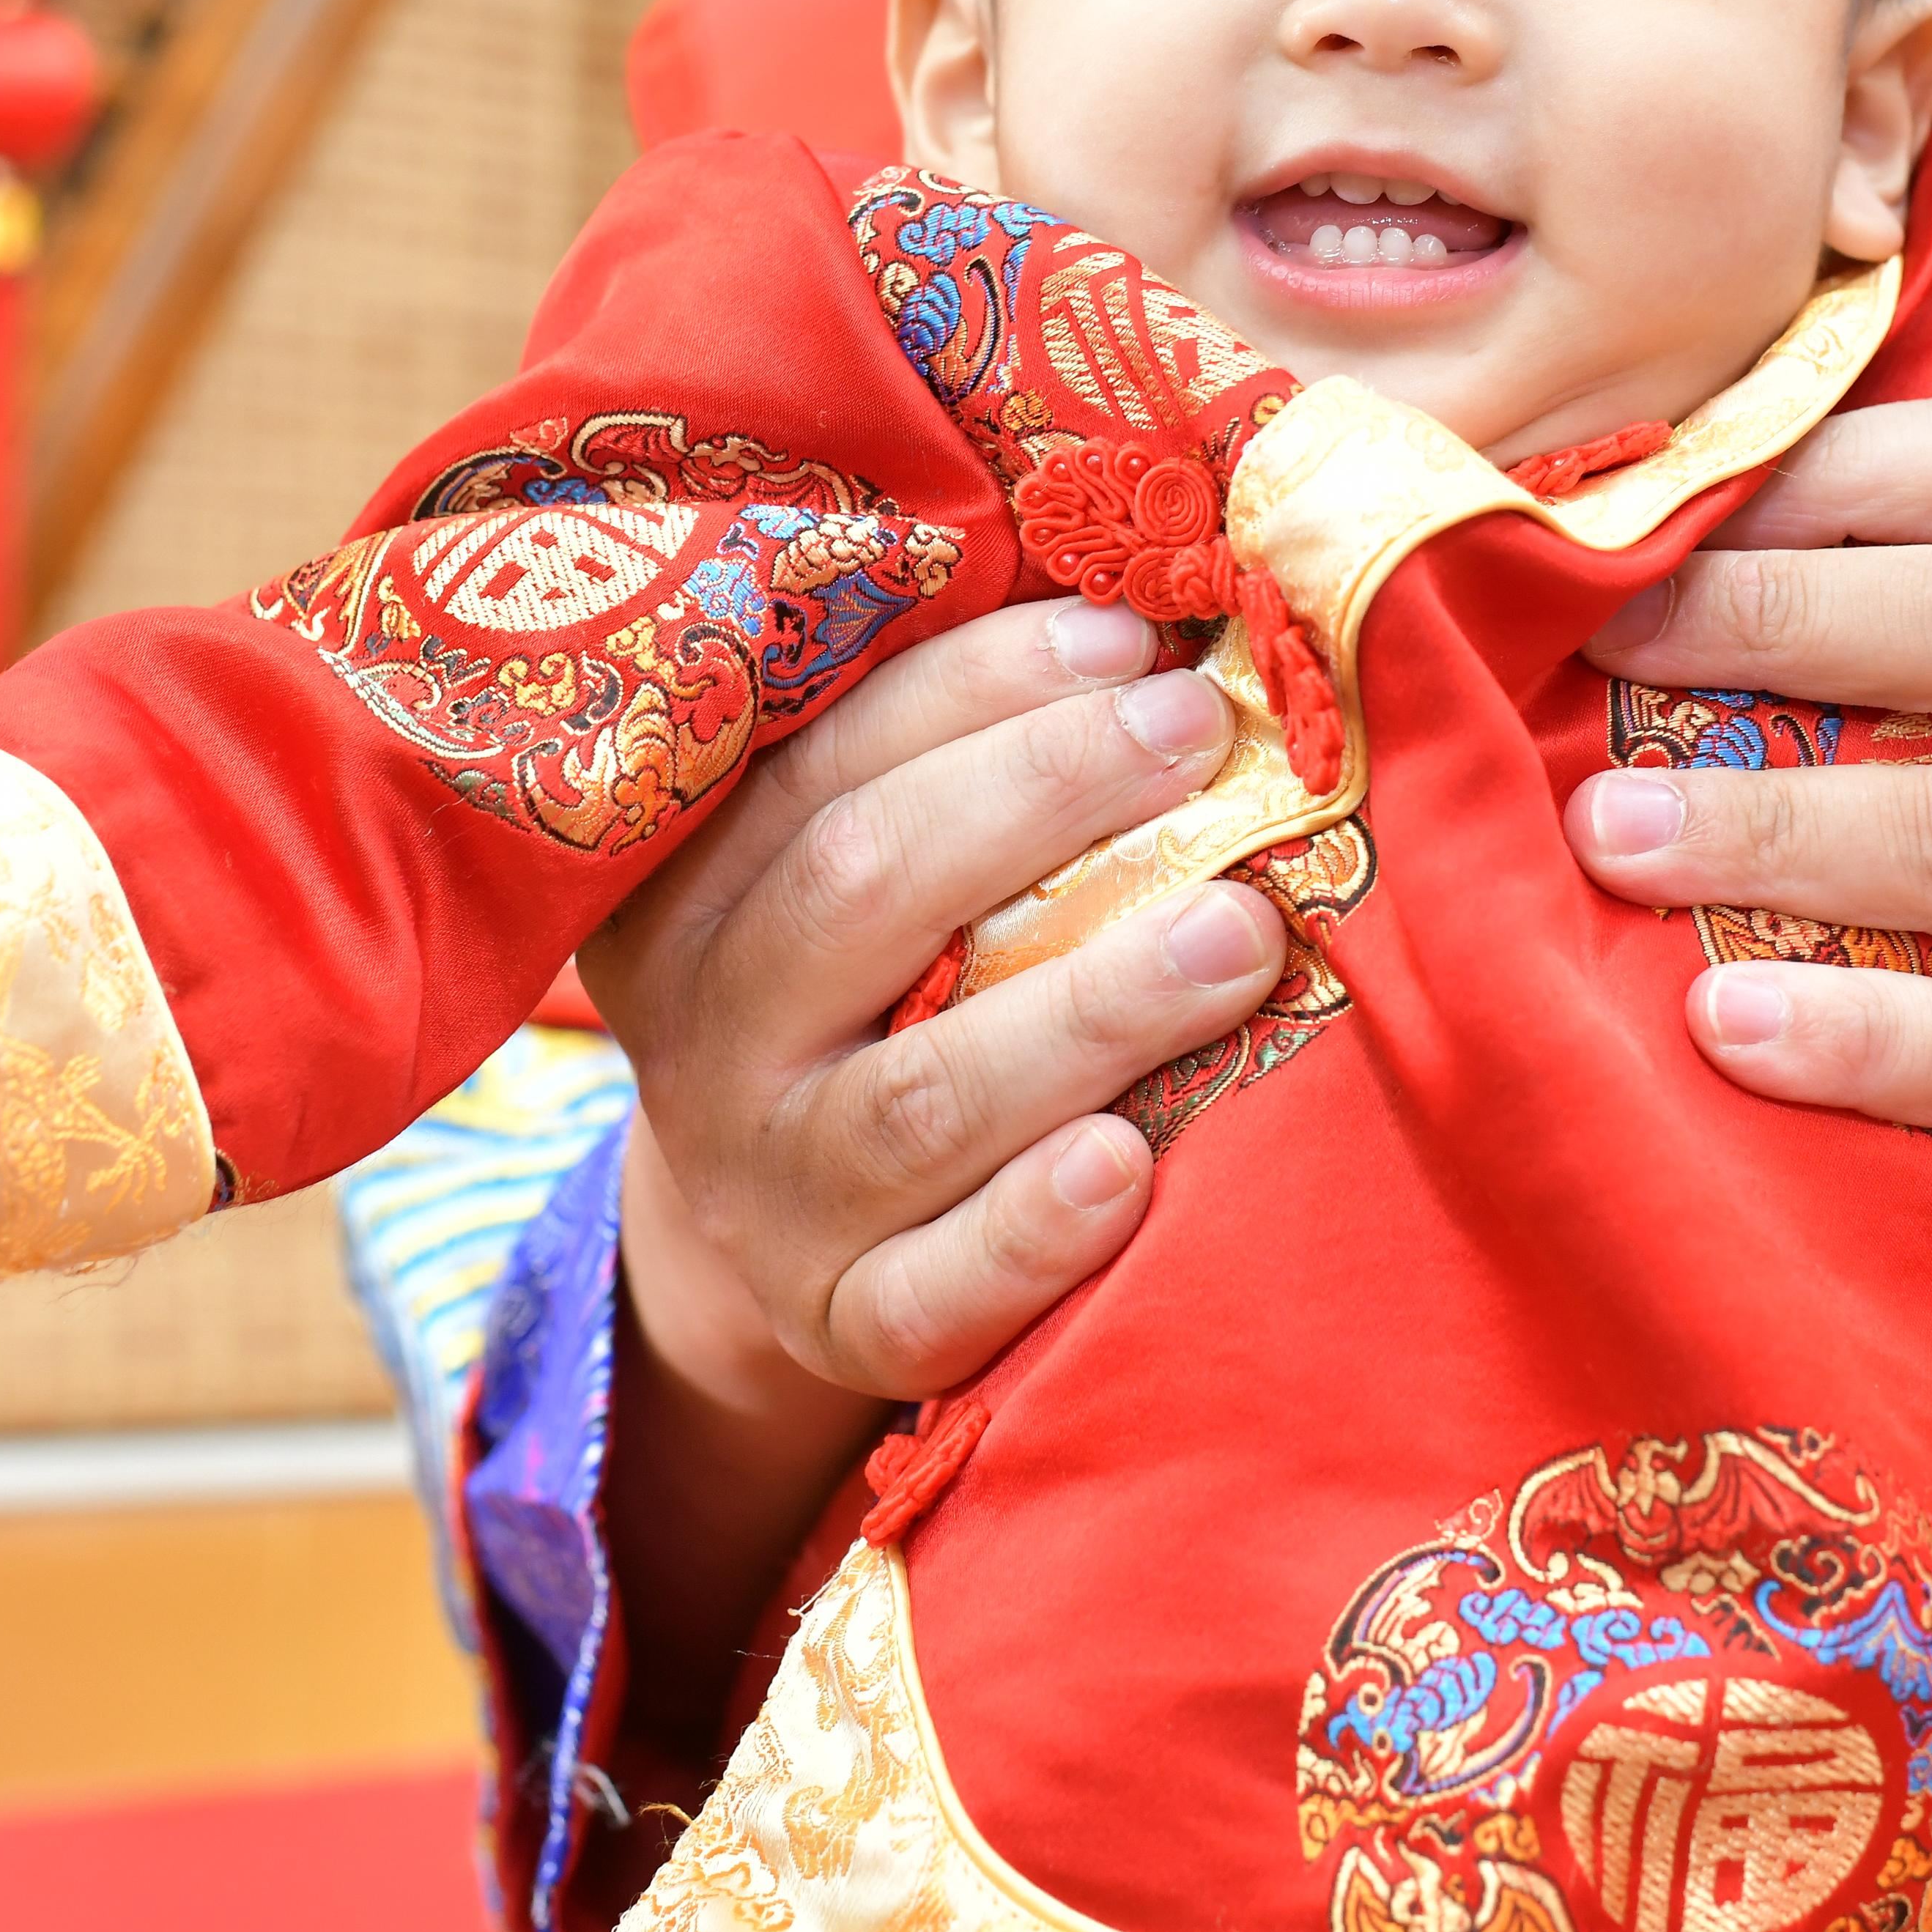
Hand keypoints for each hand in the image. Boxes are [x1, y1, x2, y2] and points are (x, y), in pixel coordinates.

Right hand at [575, 598, 1294, 1401]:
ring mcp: (770, 1192)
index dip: (981, 688)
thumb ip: (949, 748)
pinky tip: (1126, 1166)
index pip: (823, 757)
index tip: (1134, 641)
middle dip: (1044, 797)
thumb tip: (1145, 609)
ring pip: (919, 1095)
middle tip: (1203, 738)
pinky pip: (929, 1295)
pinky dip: (1029, 1234)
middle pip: (859, 892)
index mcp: (690, 883)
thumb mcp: (857, 851)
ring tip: (1240, 933)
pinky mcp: (842, 1323)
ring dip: (1090, 1006)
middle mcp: (706, 1032)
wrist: (800, 1225)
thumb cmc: (885, 976)